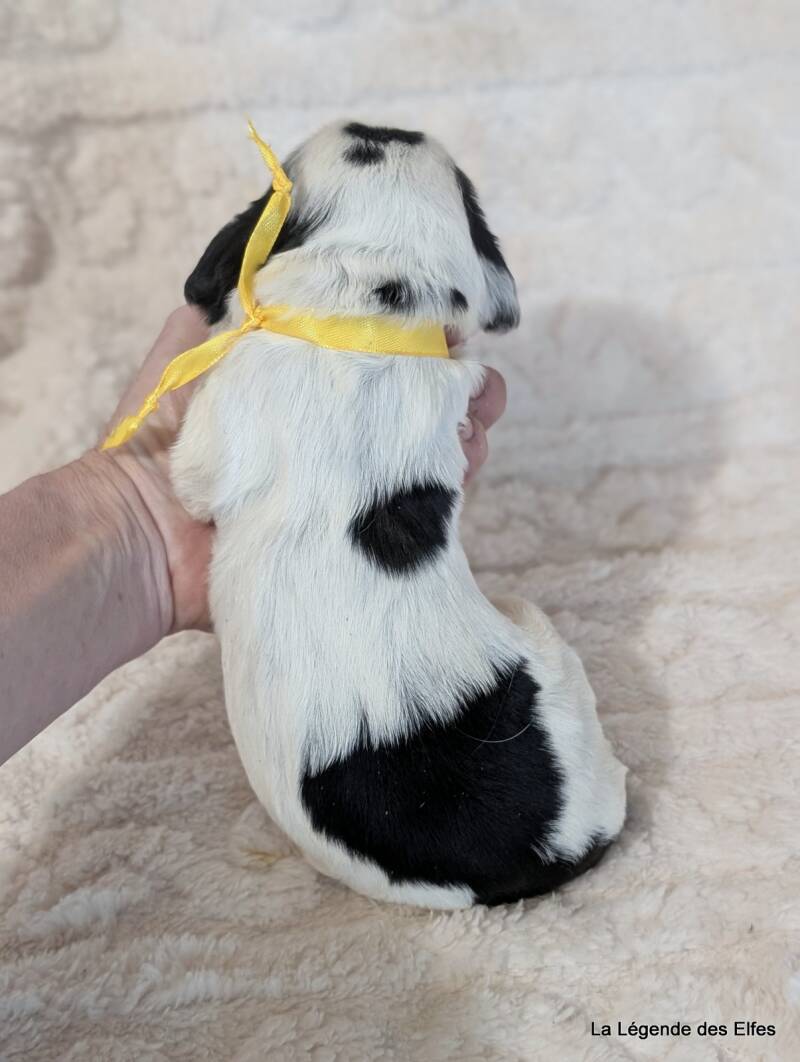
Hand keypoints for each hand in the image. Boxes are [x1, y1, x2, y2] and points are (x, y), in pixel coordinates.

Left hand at [97, 307, 506, 633]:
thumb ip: (224, 315)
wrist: (139, 534)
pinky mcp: (355, 537)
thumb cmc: (158, 442)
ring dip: (464, 436)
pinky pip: (417, 514)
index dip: (422, 343)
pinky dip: (451, 490)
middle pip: (416, 411)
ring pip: (427, 459)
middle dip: (458, 391)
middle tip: (476, 384)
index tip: (452, 328)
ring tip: (474, 425)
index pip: (380, 363)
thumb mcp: (189, 356)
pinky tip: (462, 467)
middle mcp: (335, 441)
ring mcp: (349, 491)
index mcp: (306, 397)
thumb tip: (262, 258)